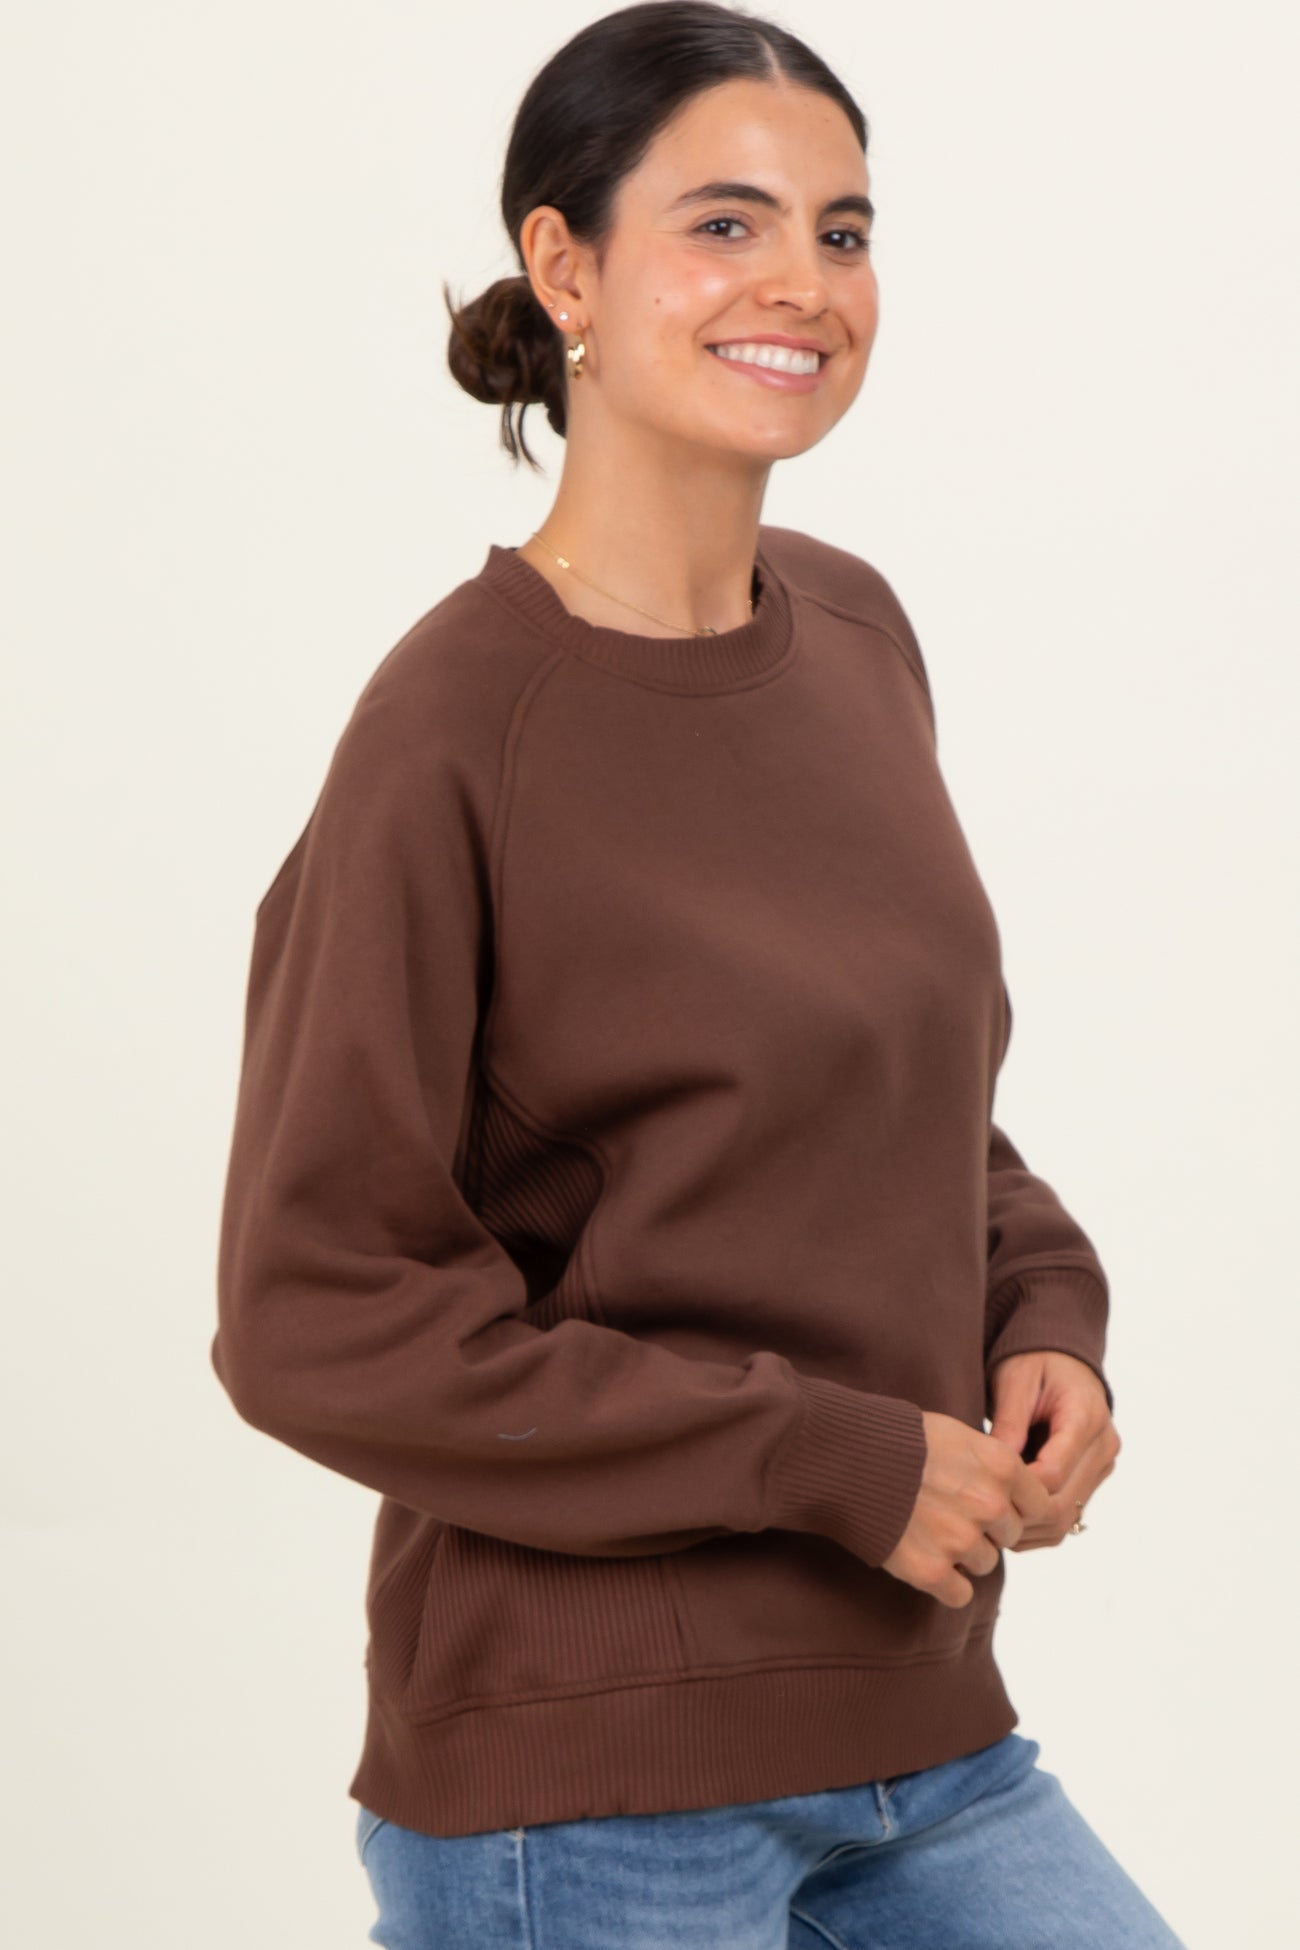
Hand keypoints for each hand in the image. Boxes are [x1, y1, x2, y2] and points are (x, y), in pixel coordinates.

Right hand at [881, 1409, 1053, 1608]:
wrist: (844, 1457)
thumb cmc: (899, 1439)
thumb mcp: (957, 1434)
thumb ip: (993, 1464)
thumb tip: (1014, 1491)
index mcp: (1001, 1467)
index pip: (1039, 1505)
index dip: (1014, 1505)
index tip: (989, 1502)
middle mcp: (989, 1505)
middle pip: (1009, 1536)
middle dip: (985, 1529)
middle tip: (948, 1511)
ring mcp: (960, 1540)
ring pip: (984, 1564)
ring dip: (961, 1553)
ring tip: (926, 1527)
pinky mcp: (931, 1571)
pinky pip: (959, 1593)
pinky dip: (943, 1582)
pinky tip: (923, 1558)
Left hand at [986, 1349, 1120, 1549]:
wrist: (1062, 1361)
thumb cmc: (1035, 1363)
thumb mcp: (1015, 1381)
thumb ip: (1009, 1422)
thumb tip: (997, 1470)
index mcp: (1086, 1416)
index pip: (1053, 1472)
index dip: (1017, 1487)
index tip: (981, 1487)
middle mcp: (1104, 1445)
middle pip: (1064, 1502)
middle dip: (1020, 1513)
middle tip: (979, 1512)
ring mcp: (1103, 1464)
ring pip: (1069, 1517)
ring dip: (1029, 1526)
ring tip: (990, 1518)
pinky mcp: (1095, 1477)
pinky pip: (1070, 1515)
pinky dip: (1039, 1524)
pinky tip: (1009, 1517)